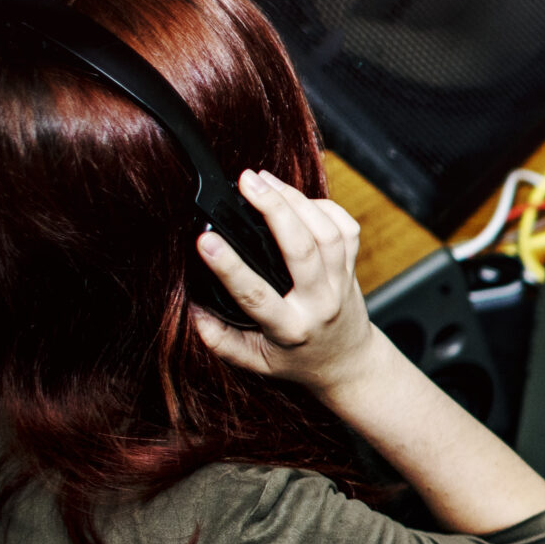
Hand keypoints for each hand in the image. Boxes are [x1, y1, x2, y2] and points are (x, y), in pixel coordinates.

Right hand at [191, 170, 378, 394]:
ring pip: (327, 233)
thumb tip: (191, 309)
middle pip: (302, 250)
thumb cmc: (297, 359)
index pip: (256, 294)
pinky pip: (346, 228)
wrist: (348, 363)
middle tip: (245, 182)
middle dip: (274, 210)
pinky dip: (325, 207)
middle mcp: (319, 303)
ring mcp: (341, 283)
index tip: (205, 240)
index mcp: (290, 328)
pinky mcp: (353, 267)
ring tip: (264, 180)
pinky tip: (297, 197)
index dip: (229, 266)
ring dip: (296, 200)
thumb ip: (220, 339)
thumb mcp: (254, 361)